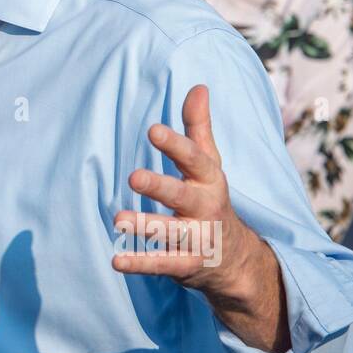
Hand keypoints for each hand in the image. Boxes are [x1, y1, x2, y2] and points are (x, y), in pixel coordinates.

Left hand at [112, 84, 288, 352]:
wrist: (236, 260)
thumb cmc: (211, 200)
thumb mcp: (210, 165)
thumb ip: (199, 129)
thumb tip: (198, 86)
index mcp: (210, 180)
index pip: (194, 159)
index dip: (175, 144)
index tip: (153, 130)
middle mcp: (206, 208)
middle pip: (182, 196)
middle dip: (159, 187)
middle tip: (133, 176)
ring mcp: (198, 239)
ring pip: (172, 233)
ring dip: (146, 227)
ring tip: (118, 220)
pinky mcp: (187, 265)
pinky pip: (163, 264)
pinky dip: (140, 263)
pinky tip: (116, 260)